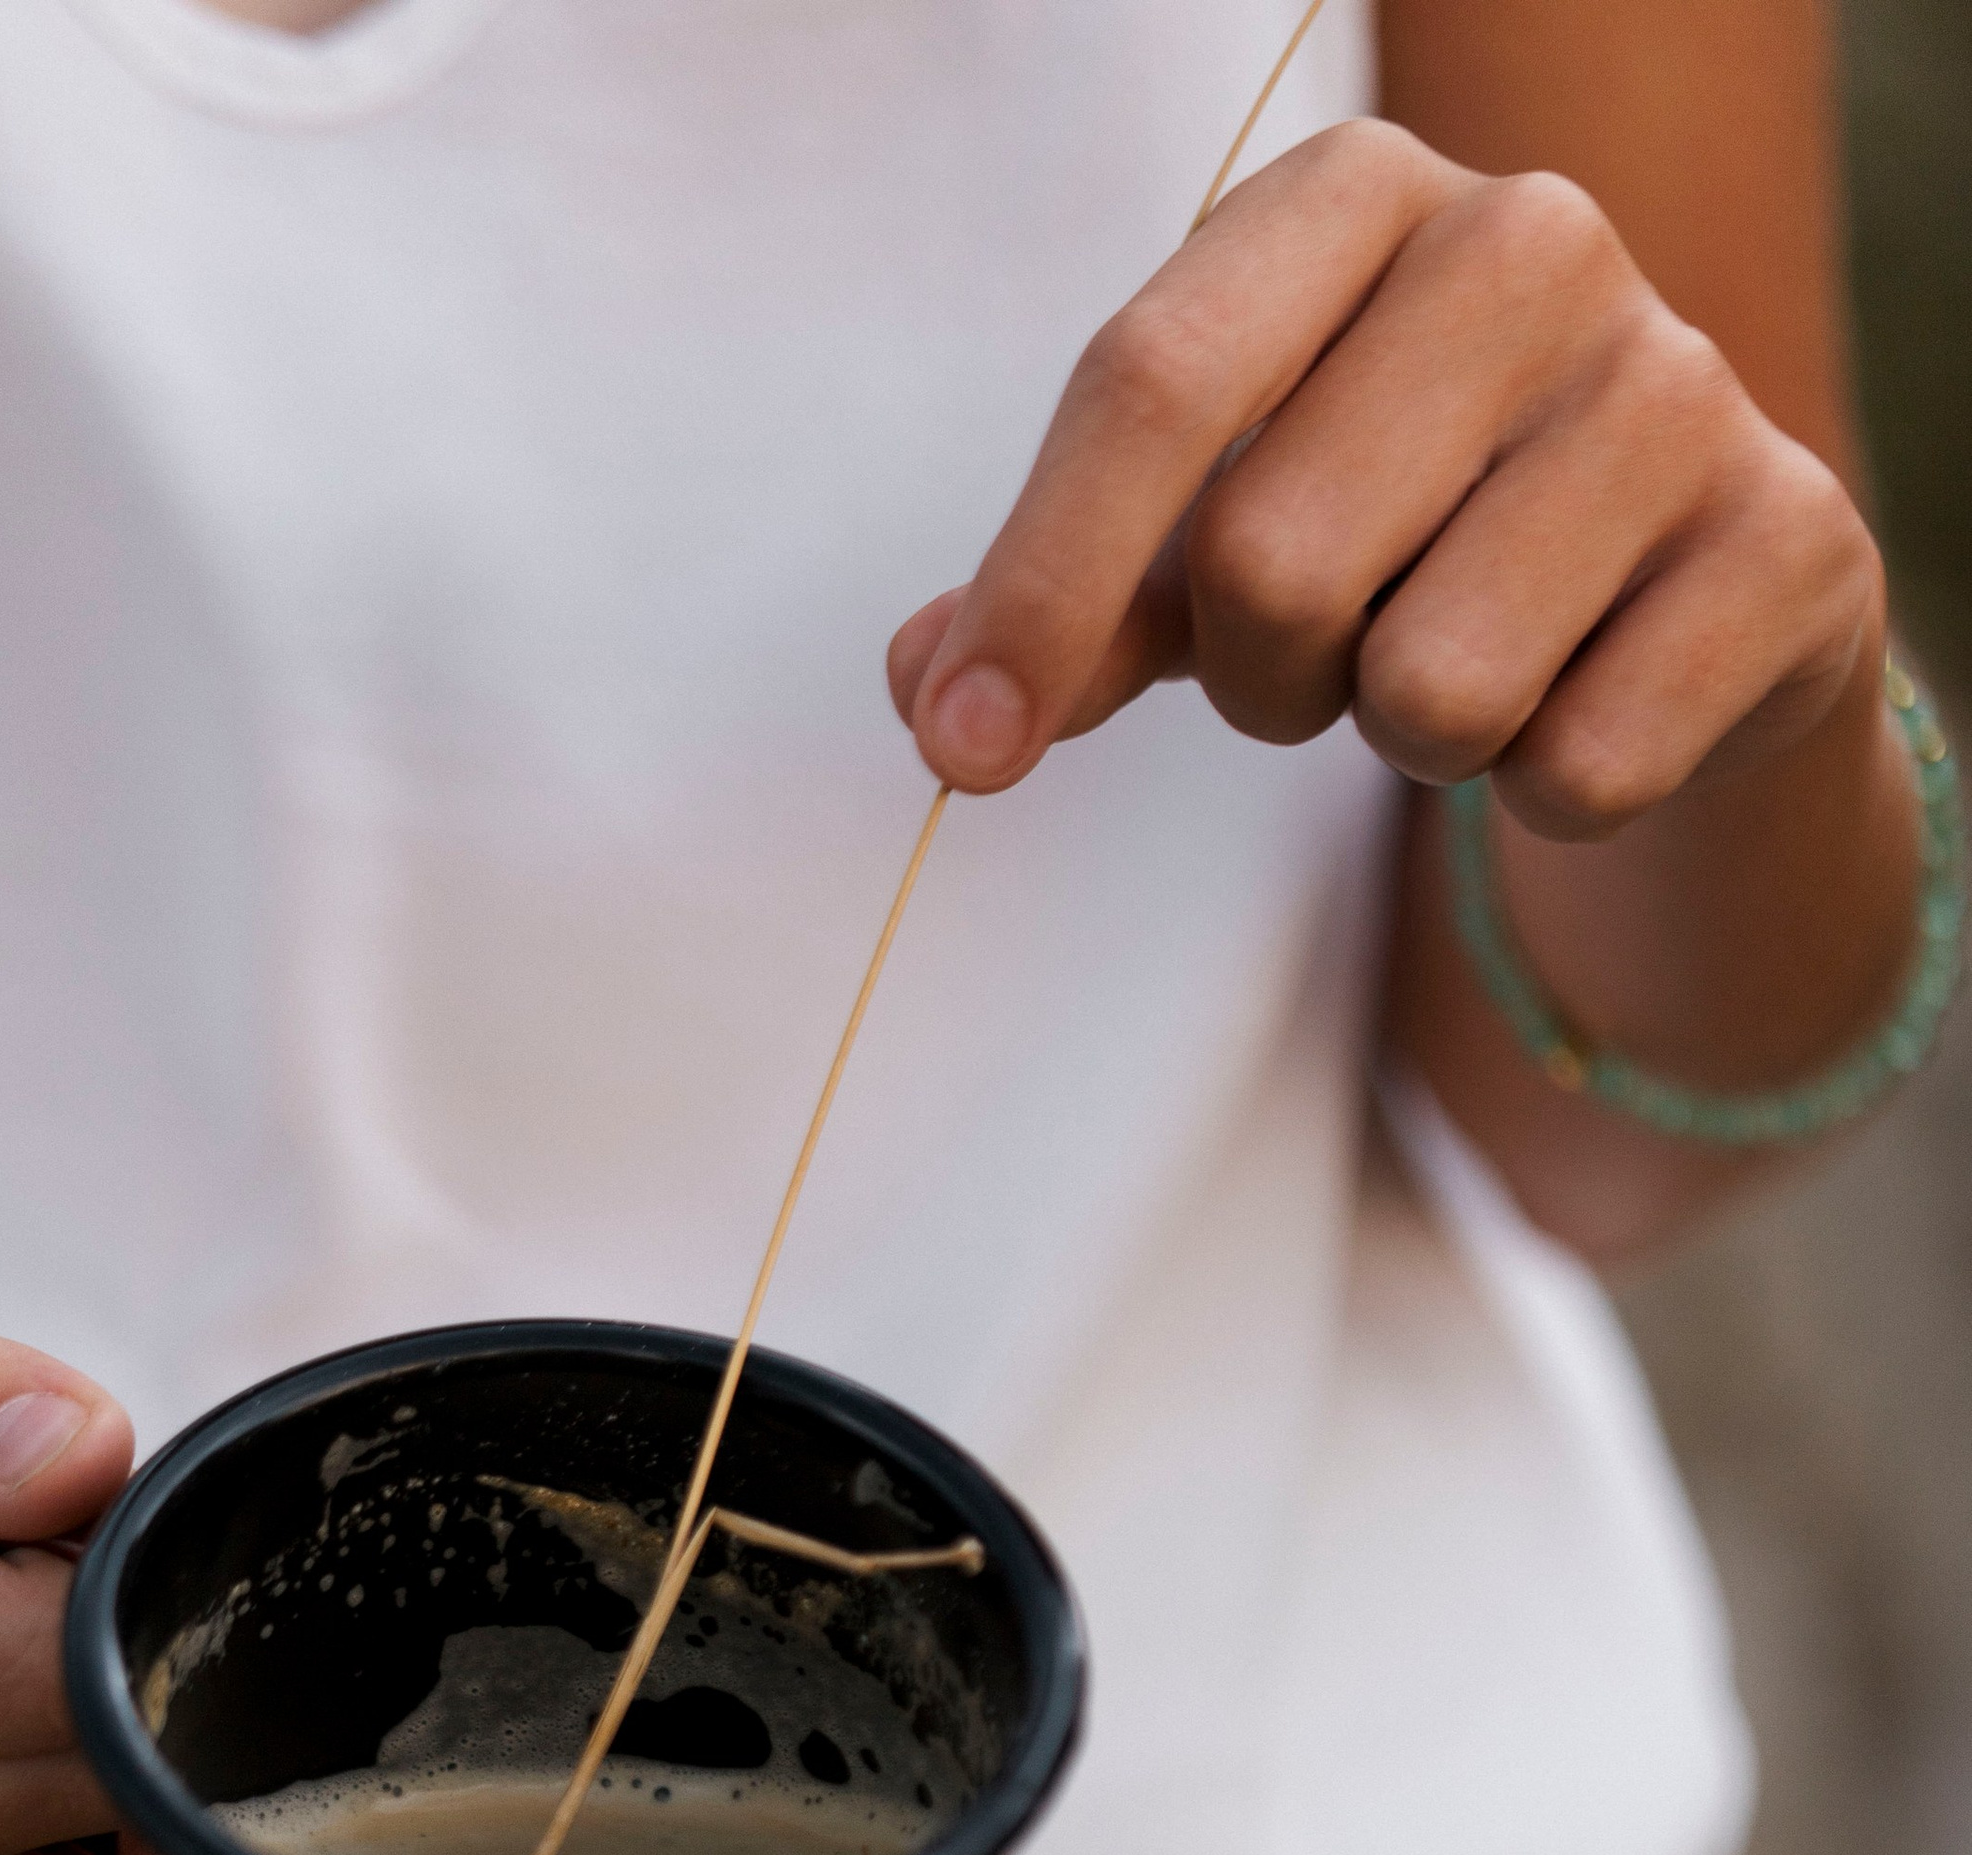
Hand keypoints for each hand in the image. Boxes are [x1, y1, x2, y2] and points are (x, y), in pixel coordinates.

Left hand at [888, 120, 1880, 842]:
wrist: (1676, 586)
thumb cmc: (1400, 532)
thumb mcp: (1208, 535)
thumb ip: (1069, 603)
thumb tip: (930, 693)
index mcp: (1352, 197)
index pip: (1150, 383)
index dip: (1038, 590)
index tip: (962, 749)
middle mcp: (1527, 241)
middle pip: (1271, 563)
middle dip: (1260, 679)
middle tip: (1321, 660)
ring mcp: (1677, 383)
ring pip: (1431, 686)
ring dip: (1408, 742)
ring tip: (1458, 661)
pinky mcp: (1790, 541)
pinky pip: (1577, 767)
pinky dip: (1545, 791)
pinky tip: (1587, 696)